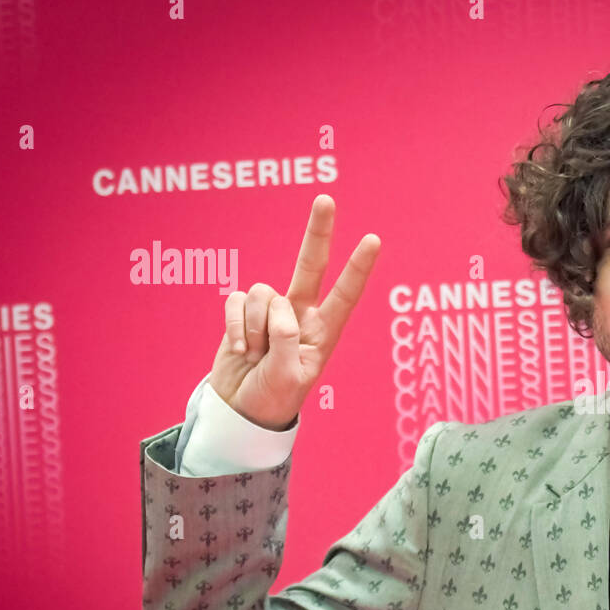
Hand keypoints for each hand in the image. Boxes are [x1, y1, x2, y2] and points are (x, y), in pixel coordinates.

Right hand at [208, 194, 379, 430]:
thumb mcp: (287, 378)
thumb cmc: (273, 398)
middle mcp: (300, 315)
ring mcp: (272, 311)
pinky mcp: (244, 312)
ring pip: (264, 294)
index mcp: (323, 333)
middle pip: (310, 265)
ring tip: (256, 355)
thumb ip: (285, 341)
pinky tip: (240, 350)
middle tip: (326, 199)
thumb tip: (279, 307)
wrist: (240, 410)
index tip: (374, 240)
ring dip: (255, 327)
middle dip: (317, 233)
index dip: (358, 268)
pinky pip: (238, 300)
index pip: (345, 295)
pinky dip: (236, 325)